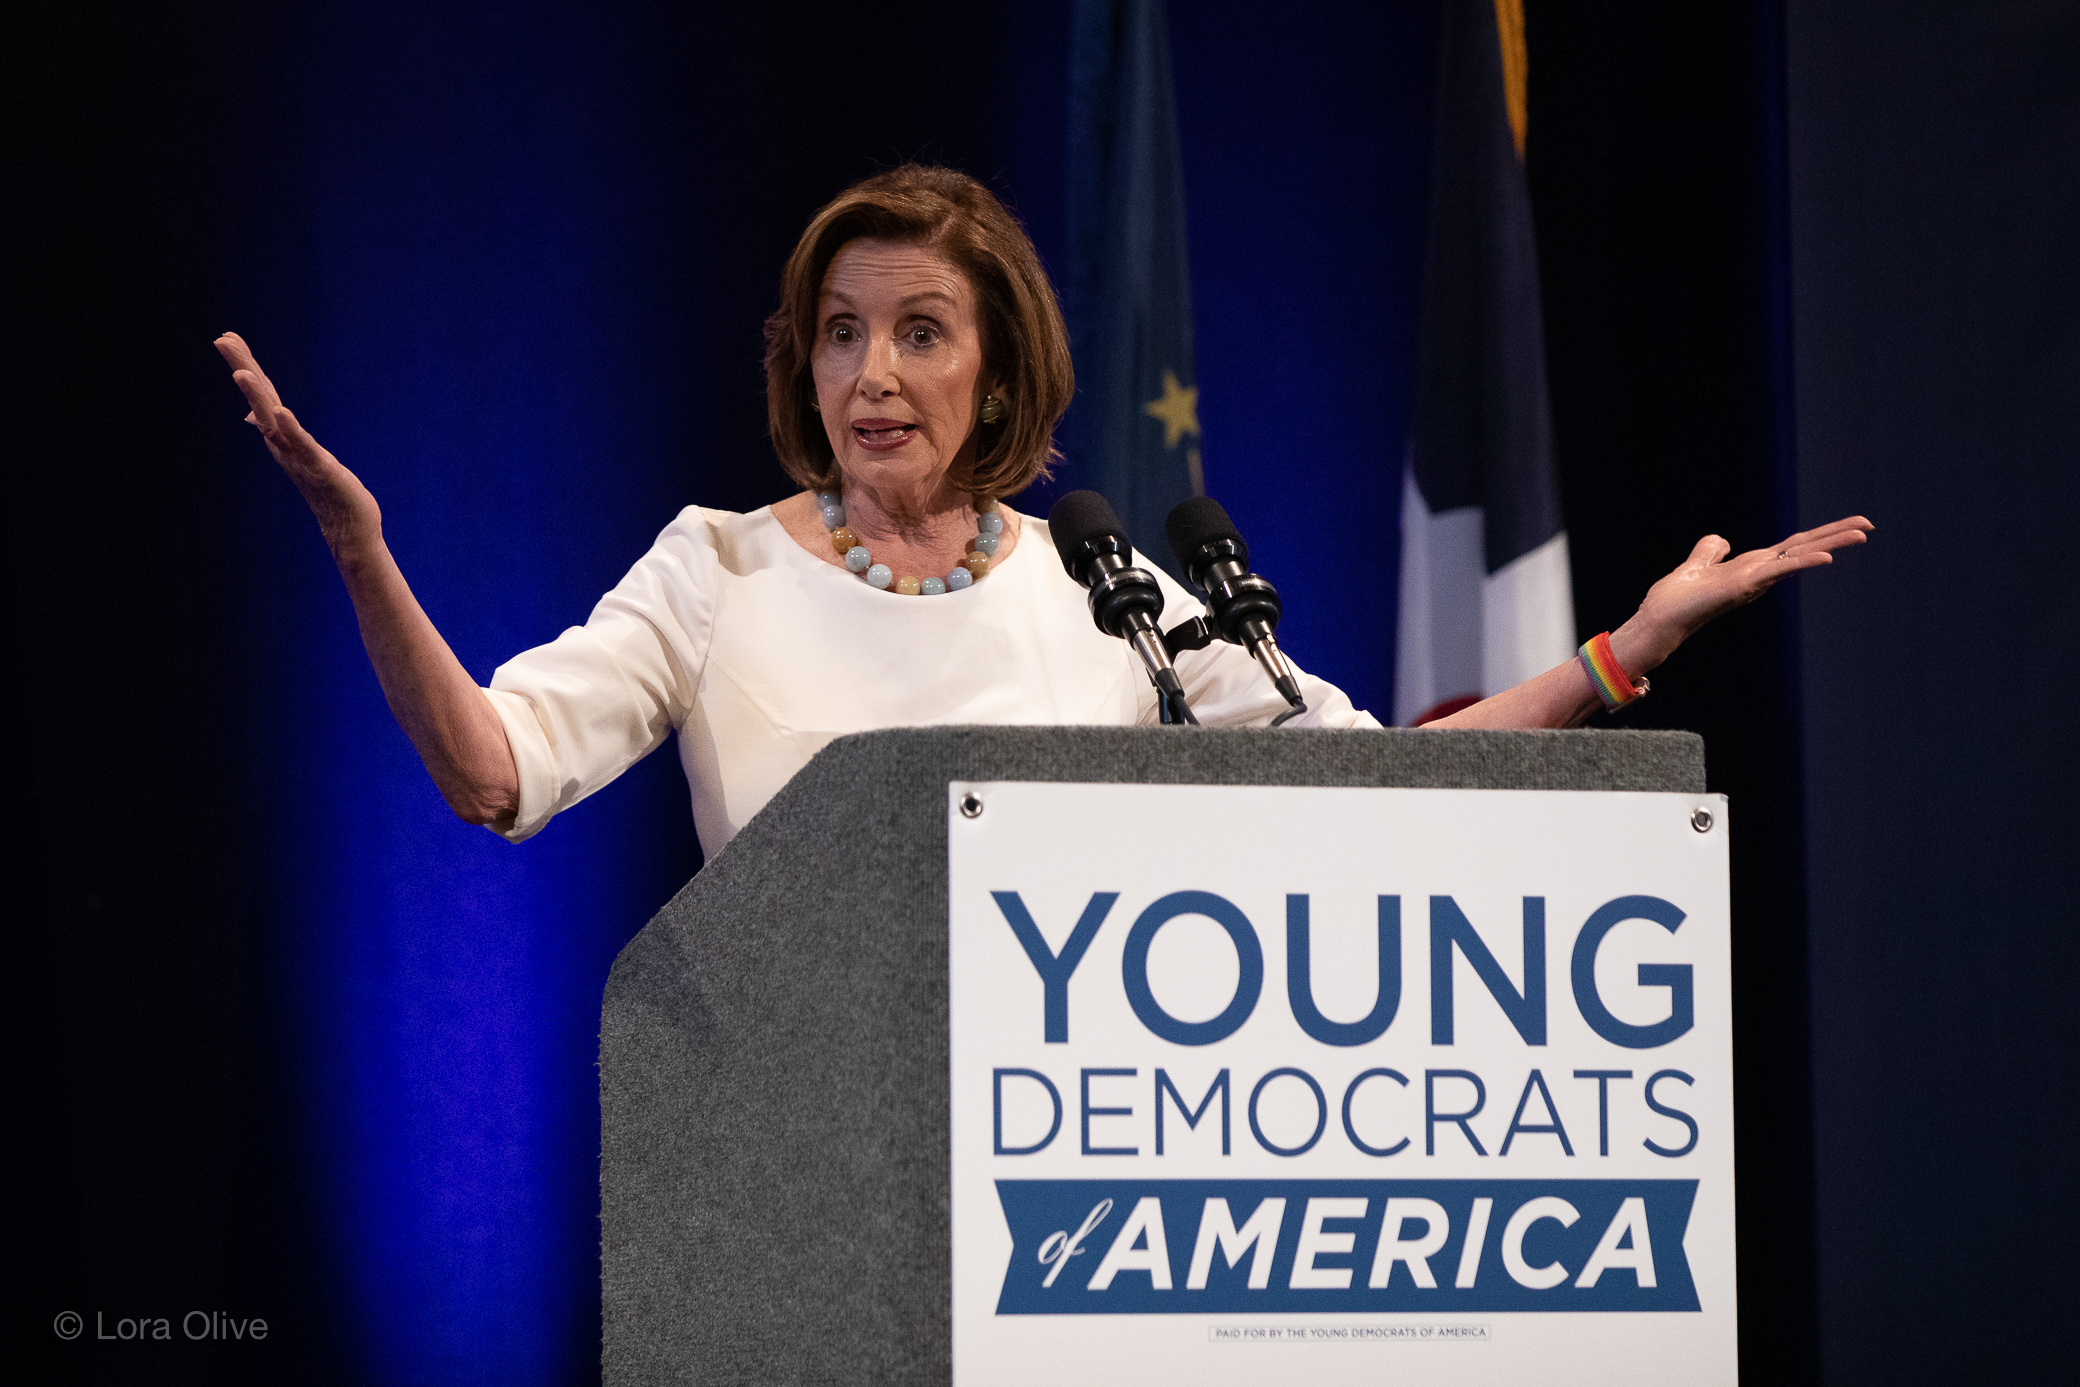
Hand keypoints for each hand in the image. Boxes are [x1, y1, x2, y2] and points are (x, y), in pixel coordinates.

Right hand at [215, 332, 380, 549]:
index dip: (246, 364)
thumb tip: (255, 416)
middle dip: (243, 368)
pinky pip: (302, 446)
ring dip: (257, 398)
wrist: (348, 527)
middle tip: (222, 340)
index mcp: (281, 435)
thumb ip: (280, 431)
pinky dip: (291, 429)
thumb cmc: (327, 489)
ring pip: (272, 422)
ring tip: (241, 373)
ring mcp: (298, 456)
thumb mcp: (303, 453)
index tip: (227, 336)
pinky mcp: (319, 469)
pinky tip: (281, 412)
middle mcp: (283, 443)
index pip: (261, 394)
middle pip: (259, 400)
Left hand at [1613, 515, 1873, 673]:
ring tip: (1862, 533)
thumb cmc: (1676, 599)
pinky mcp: (1745, 586)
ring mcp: (1755, 581)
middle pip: (1803, 549)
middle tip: (1869, 525)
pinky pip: (1779, 570)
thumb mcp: (1697, 564)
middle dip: (1835, 536)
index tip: (1846, 526)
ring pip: (1800, 557)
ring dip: (1832, 544)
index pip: (1792, 546)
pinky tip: (1826, 558)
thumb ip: (1710, 551)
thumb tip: (1721, 539)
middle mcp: (1758, 574)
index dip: (1818, 536)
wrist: (1660, 620)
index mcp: (1751, 566)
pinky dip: (1803, 563)